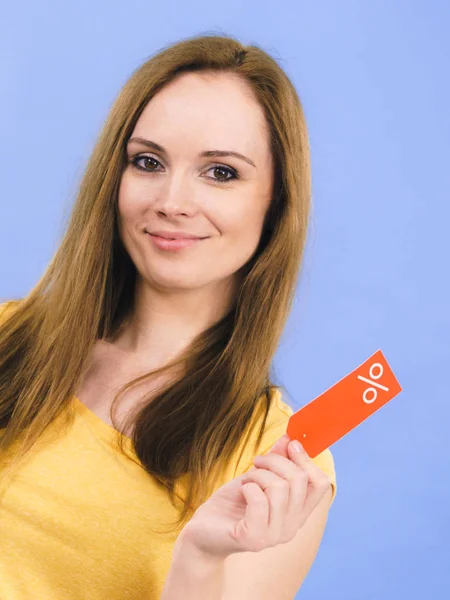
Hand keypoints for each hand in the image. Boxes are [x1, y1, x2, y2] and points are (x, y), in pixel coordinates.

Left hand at [181, 433, 330, 558]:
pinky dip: (249, 487)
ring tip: (246, 481)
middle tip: (257, 462)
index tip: (290, 444)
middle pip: (299, 480)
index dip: (307, 459)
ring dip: (258, 474)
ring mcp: (273, 536)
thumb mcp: (256, 477)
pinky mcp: (253, 539)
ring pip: (280, 487)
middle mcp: (291, 528)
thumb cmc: (231, 505)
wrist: (203, 532)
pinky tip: (242, 491)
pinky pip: (260, 501)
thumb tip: (290, 439)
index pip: (321, 484)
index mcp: (297, 514)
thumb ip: (277, 461)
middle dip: (275, 461)